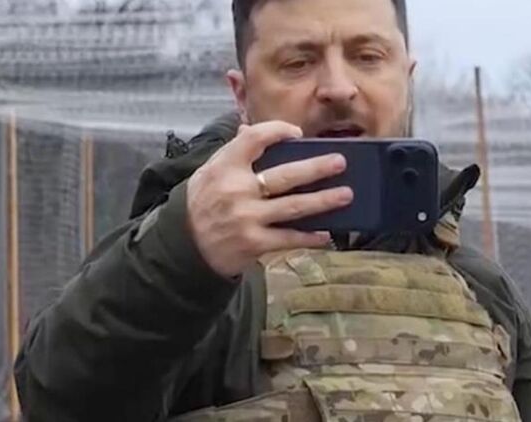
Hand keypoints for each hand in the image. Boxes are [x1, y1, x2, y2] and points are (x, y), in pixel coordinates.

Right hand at [186, 121, 352, 277]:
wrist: (184, 247)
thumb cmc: (202, 203)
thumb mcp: (209, 172)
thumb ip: (233, 151)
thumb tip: (249, 128)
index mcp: (225, 166)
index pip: (255, 138)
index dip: (279, 131)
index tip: (298, 133)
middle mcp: (237, 190)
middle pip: (285, 175)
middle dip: (317, 168)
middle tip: (341, 162)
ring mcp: (247, 218)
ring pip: (294, 206)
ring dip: (323, 201)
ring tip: (346, 194)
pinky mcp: (254, 243)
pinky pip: (288, 238)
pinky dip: (309, 237)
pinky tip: (326, 234)